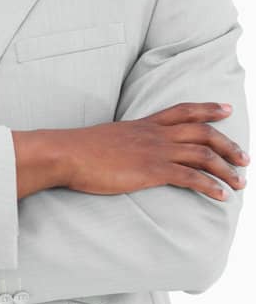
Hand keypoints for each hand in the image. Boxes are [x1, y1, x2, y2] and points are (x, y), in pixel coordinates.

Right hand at [13, 103, 248, 201]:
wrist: (66, 153)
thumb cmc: (77, 150)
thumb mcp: (105, 139)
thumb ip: (121, 143)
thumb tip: (121, 152)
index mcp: (143, 124)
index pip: (183, 111)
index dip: (208, 109)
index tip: (226, 110)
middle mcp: (155, 134)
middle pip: (203, 132)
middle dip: (228, 145)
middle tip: (244, 158)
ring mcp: (155, 151)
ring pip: (203, 155)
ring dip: (226, 168)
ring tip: (240, 182)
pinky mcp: (152, 170)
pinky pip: (191, 177)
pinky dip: (210, 185)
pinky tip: (220, 195)